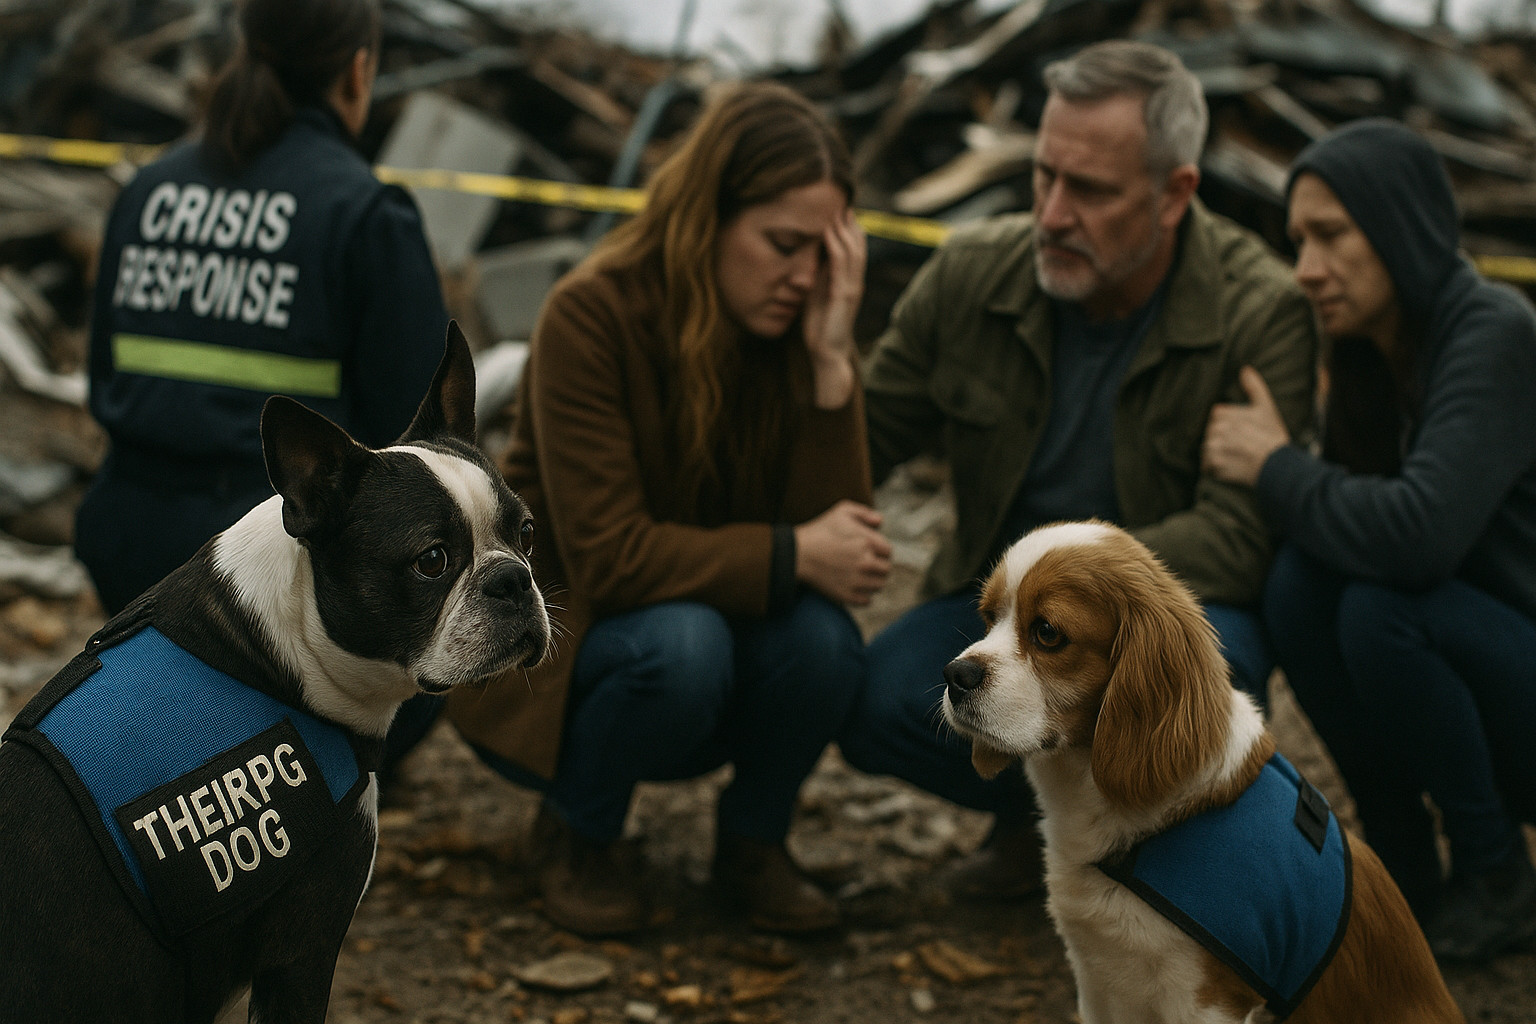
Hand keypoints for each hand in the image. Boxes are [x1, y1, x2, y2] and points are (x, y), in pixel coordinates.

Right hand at [794, 499, 891, 605]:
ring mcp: (857, 581)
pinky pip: (866, 601)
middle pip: (886, 570)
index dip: (879, 550)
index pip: (888, 552)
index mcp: (867, 541)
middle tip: (865, 564)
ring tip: (860, 576)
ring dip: (872, 581)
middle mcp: (866, 562)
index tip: (868, 551)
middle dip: (878, 566)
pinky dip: (862, 595)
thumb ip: (864, 512)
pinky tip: (853, 586)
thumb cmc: (819, 530)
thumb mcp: (841, 511)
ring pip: (878, 586)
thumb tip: (879, 522)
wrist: (797, 554)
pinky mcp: (847, 595)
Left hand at [802, 208, 866, 408]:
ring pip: (853, 251)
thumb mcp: (819, 293)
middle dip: (851, 224)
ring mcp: (852, 288)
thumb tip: (814, 255)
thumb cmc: (821, 325)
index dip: (851, 229)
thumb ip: (820, 275)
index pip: (855, 249)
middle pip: (858, 245)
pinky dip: (836, 246)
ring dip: (844, 230)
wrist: (827, 353)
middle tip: (843, 202)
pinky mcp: (844, 295)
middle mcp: (855, 282)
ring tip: (836, 211)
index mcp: (851, 281)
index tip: (841, 210)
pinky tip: (828, 232)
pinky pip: (840, 265)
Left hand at [1202, 366, 1291, 486]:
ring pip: (1207, 451)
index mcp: (1222, 414)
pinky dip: (1215, 469)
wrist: (1278, 465)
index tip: (1243, 433)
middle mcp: (1215, 429)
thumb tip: (1245, 369)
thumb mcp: (1266, 408)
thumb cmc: (1272, 436)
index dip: (1230, 426)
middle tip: (1242, 446)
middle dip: (1223, 441)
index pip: (1216, 419)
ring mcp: (1213, 447)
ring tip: (1237, 457)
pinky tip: (1231, 468)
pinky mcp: (1213, 464)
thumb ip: (1254, 387)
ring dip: (1218, 455)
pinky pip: (1206, 467)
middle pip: (1211, 435)